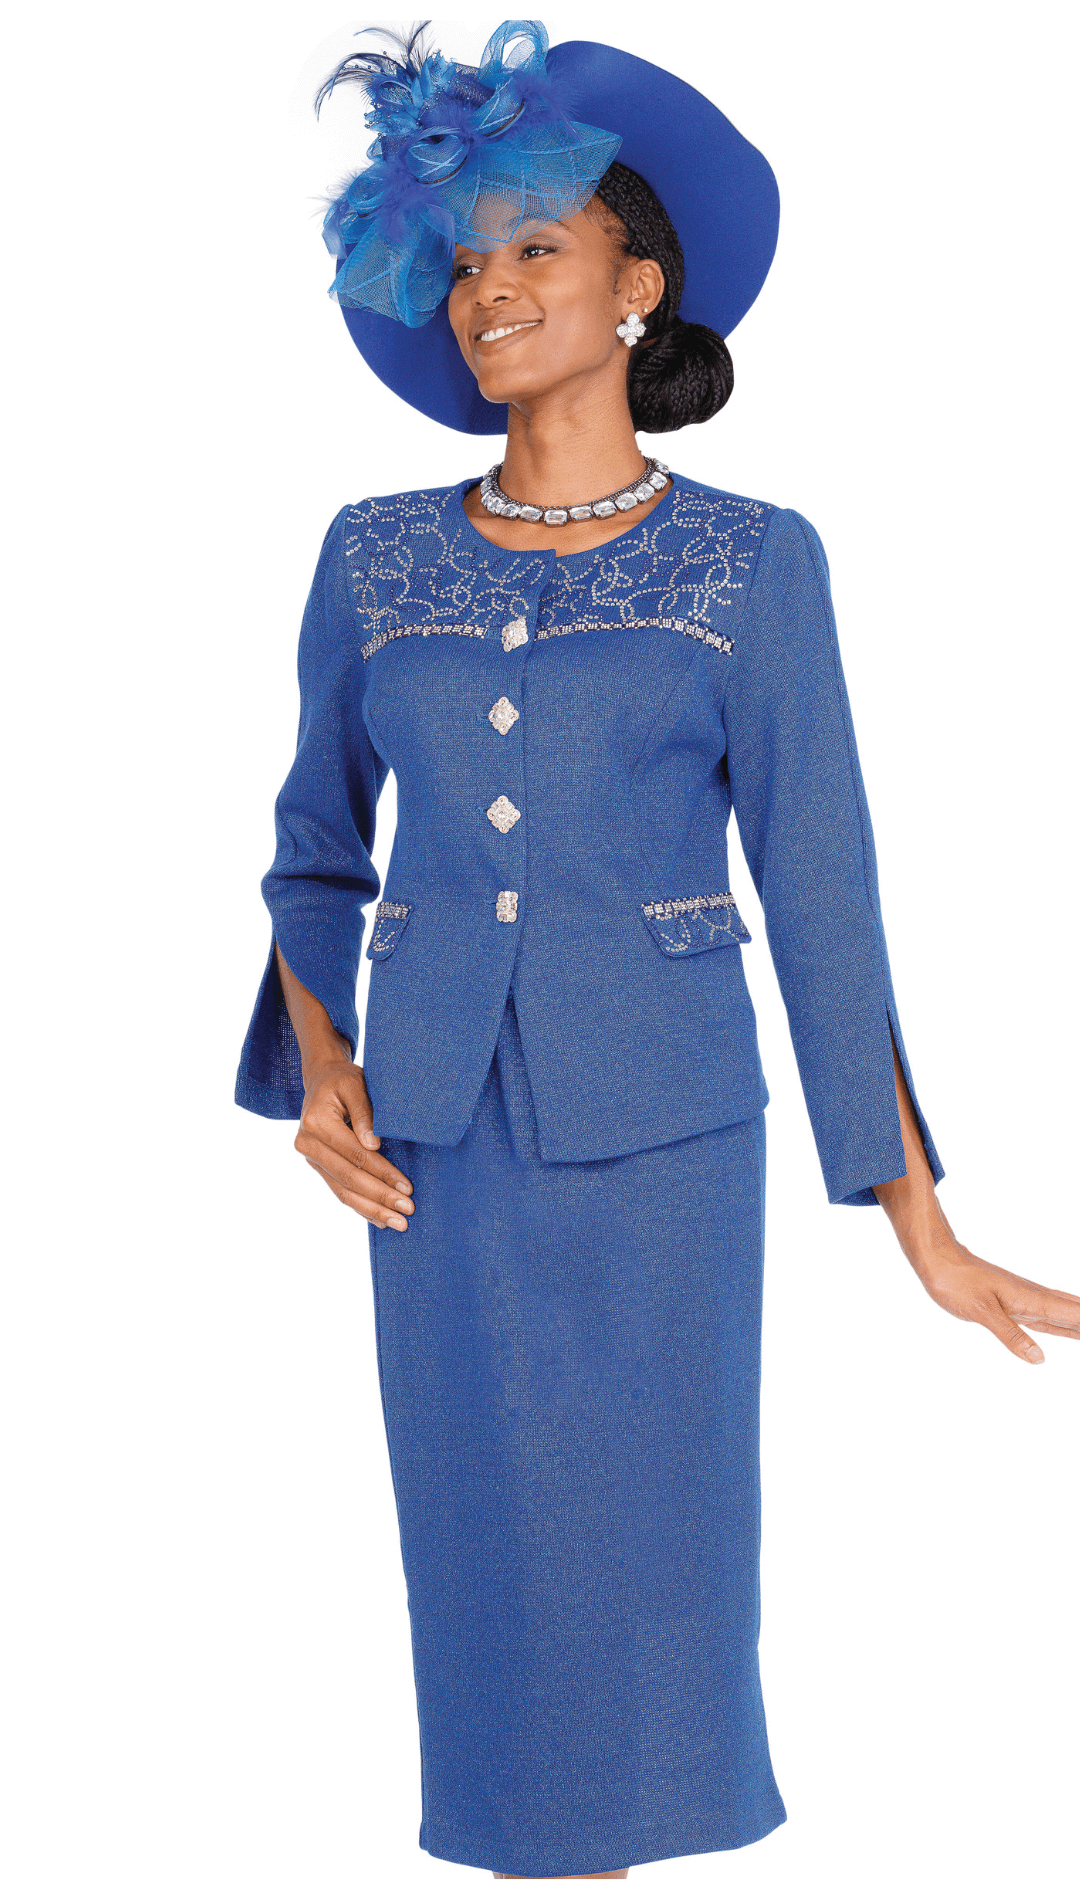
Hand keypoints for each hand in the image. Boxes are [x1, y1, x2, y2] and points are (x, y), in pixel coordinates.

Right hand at [293, 1059, 413, 1231]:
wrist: (321, 1079)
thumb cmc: (343, 1080)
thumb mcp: (356, 1084)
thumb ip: (365, 1112)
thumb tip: (374, 1145)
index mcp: (317, 1122)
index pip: (356, 1154)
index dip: (382, 1172)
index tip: (406, 1188)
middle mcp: (308, 1143)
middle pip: (349, 1177)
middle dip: (380, 1197)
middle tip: (407, 1212)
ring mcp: (311, 1157)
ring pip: (342, 1190)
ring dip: (371, 1209)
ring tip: (397, 1224)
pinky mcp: (318, 1166)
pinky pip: (339, 1190)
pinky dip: (360, 1206)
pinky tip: (379, 1219)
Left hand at [913, 1226, 1079, 1364]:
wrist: (937, 1260)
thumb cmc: (955, 1282)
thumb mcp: (981, 1311)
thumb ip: (1011, 1335)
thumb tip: (1040, 1359)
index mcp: (1030, 1300)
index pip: (1072, 1316)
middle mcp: (1033, 1297)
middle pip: (1075, 1311)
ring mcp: (1025, 1298)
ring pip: (1064, 1312)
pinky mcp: (1014, 1300)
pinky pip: (1049, 1312)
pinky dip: (1066, 1320)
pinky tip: (1070, 1323)